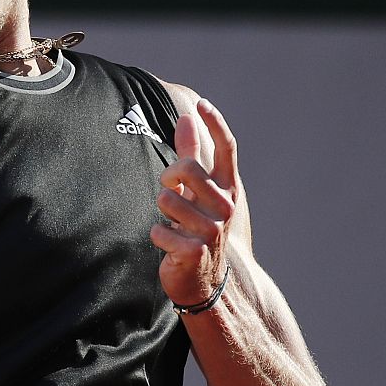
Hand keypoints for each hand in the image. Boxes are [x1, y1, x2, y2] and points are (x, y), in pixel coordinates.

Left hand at [151, 98, 239, 307]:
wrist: (207, 280)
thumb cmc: (199, 228)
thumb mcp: (199, 192)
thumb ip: (193, 155)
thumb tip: (186, 118)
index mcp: (228, 189)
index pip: (227, 150)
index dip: (216, 124)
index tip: (202, 105)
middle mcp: (225, 206)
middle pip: (186, 169)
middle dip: (168, 181)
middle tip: (172, 197)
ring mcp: (212, 230)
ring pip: (166, 200)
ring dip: (162, 214)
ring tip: (175, 227)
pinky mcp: (194, 251)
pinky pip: (158, 230)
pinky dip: (157, 237)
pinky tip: (170, 246)